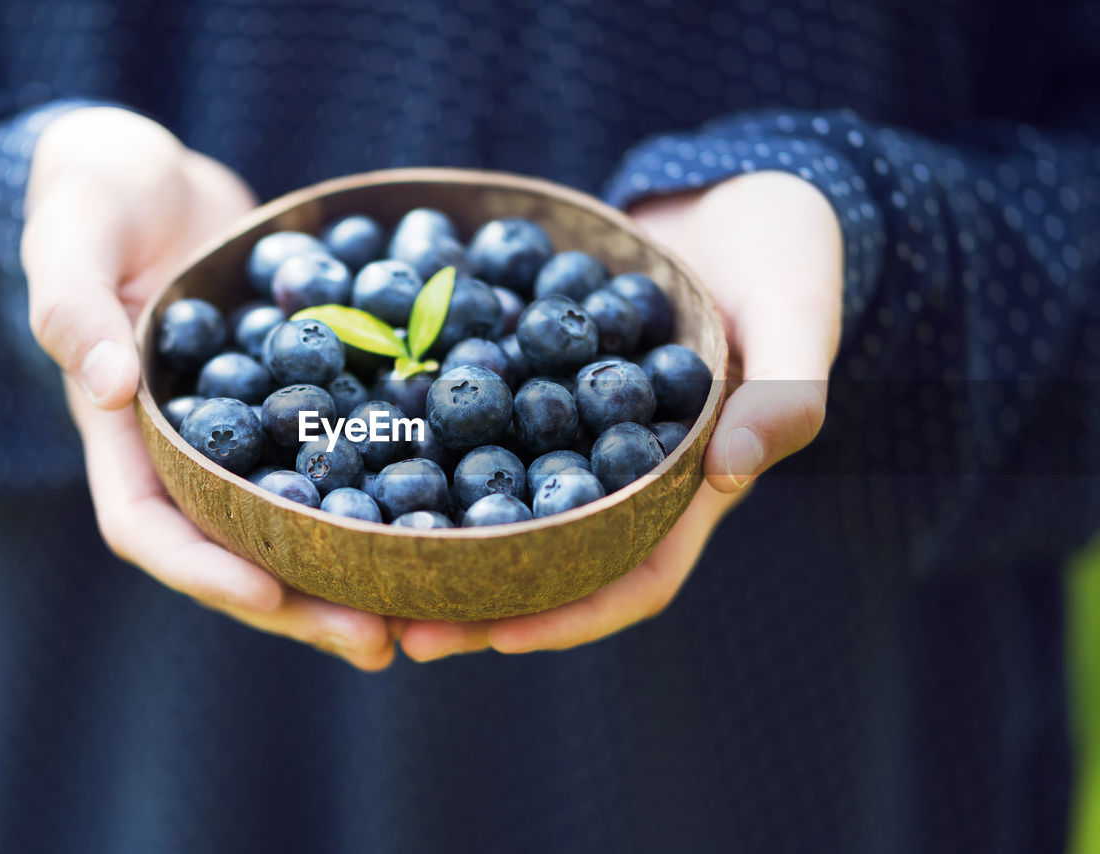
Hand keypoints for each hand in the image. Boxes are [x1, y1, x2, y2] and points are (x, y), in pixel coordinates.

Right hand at [21, 107, 394, 669]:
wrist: (156, 174)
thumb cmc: (93, 192)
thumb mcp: (69, 232)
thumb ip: (71, 305)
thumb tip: (111, 387)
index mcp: (123, 433)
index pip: (147, 526)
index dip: (202, 569)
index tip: (268, 593)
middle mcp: (187, 452)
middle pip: (238, 551)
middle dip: (303, 603)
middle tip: (380, 641)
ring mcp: (247, 434)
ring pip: (300, 523)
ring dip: (356, 571)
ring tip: (430, 609)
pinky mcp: (299, 403)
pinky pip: (344, 457)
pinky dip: (387, 492)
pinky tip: (451, 513)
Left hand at [400, 171, 841, 659]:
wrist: (731, 195)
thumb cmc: (788, 254)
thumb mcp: (798, 312)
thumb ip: (783, 393)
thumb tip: (732, 471)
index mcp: (691, 482)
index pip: (637, 576)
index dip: (575, 614)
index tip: (501, 637)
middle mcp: (623, 472)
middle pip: (551, 558)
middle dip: (482, 597)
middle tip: (402, 626)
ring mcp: (575, 430)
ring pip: (502, 501)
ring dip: (441, 536)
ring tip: (367, 559)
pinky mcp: (536, 381)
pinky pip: (480, 421)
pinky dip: (431, 440)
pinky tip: (366, 443)